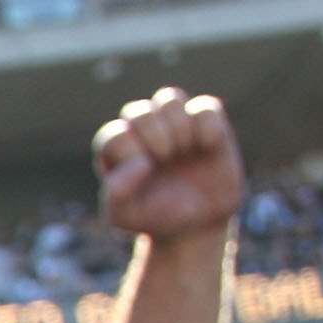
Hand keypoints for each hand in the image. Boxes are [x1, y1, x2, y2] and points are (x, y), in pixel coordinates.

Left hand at [96, 87, 243, 245]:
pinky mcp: (207, 125)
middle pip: (138, 111)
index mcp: (117, 153)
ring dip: (177, 124)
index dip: (131, 150)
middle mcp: (143, 134)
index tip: (146, 172)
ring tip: (184, 150)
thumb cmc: (155, 218)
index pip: (114, 135)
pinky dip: (207, 124)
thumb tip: (141, 163)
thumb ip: (117, 193)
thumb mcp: (126, 216)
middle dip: (154, 134)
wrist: (197, 224)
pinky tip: (208, 146)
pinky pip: (205, 106)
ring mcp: (176, 126)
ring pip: (169, 98)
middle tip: (166, 158)